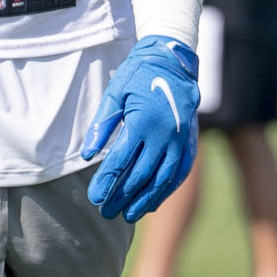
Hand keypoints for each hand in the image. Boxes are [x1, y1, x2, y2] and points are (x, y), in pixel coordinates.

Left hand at [80, 35, 200, 220]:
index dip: (106, 183)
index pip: (120, 162)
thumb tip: (87, 156)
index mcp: (141, 122)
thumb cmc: (139, 76)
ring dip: (145, 201)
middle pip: (140, 176)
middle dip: (122, 197)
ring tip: (129, 215)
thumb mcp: (115, 94)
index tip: (95, 198)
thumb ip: (101, 126)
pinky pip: (179, 173)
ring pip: (162, 180)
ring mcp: (180, 141)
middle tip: (107, 212)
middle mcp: (163, 135)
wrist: (174, 61)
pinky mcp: (190, 142)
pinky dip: (166, 190)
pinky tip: (153, 203)